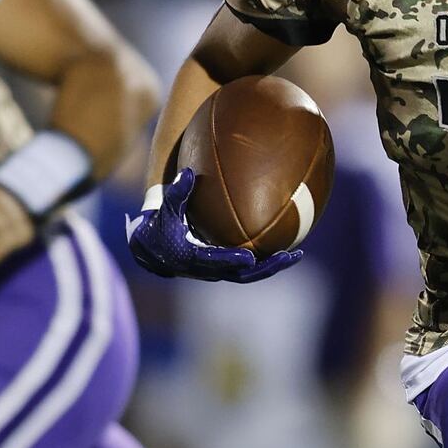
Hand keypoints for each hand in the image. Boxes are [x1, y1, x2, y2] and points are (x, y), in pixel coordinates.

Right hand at [126, 168, 300, 282]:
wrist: (153, 249)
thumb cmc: (159, 225)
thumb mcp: (165, 209)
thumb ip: (176, 192)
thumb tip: (188, 173)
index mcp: (191, 258)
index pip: (215, 261)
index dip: (232, 260)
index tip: (250, 257)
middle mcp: (207, 270)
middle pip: (241, 274)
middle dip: (265, 267)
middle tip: (287, 257)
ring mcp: (218, 271)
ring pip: (248, 274)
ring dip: (270, 267)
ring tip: (295, 255)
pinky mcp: (224, 267)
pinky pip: (248, 269)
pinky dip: (265, 262)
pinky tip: (285, 249)